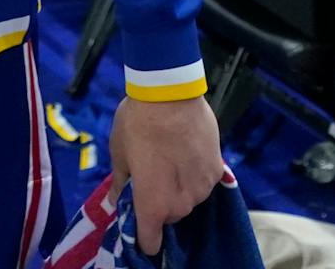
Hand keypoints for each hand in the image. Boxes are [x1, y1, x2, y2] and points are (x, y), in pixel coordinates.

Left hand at [109, 95, 223, 255]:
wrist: (170, 93)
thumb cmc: (137, 123)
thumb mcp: (119, 152)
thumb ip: (121, 182)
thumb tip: (116, 200)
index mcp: (154, 204)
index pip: (151, 241)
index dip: (144, 237)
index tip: (139, 225)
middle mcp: (182, 204)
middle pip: (170, 217)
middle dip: (159, 204)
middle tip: (150, 176)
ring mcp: (203, 189)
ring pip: (188, 200)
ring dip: (179, 188)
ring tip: (168, 159)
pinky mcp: (218, 171)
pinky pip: (203, 183)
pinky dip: (194, 174)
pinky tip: (185, 152)